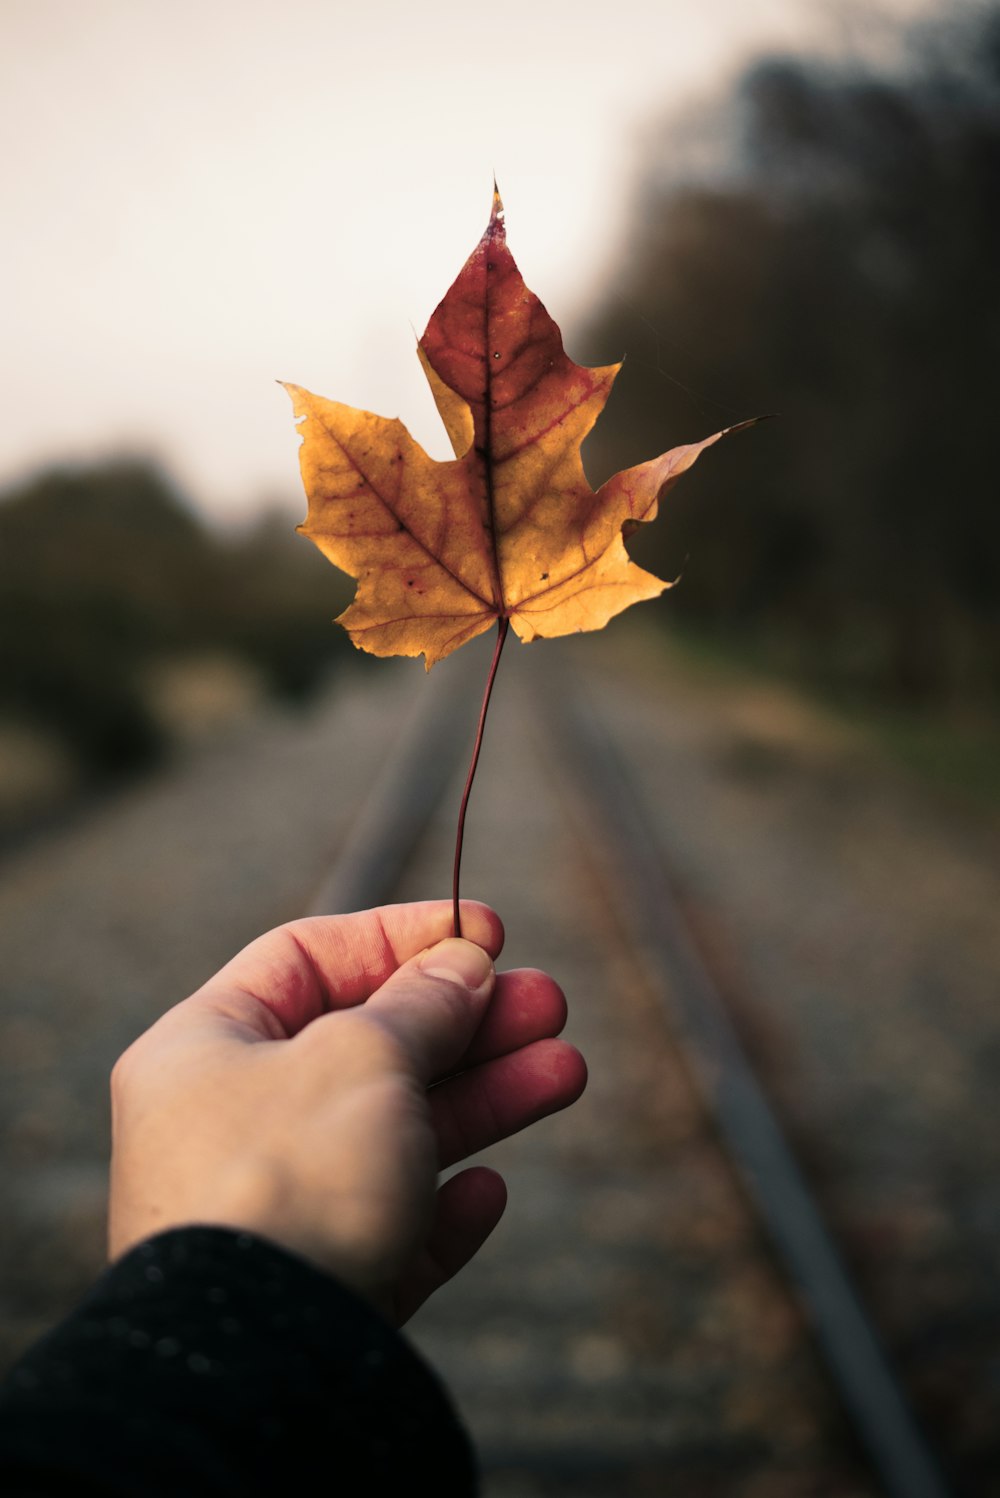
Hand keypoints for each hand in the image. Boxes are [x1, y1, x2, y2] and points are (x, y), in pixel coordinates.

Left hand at [108, 901, 585, 1322]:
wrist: (259, 1357)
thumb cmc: (290, 1175)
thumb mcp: (364, 1054)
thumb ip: (420, 1003)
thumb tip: (460, 965)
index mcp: (205, 1049)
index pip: (306, 958)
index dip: (400, 936)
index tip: (486, 930)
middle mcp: (228, 1125)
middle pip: (365, 1048)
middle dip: (466, 1024)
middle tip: (549, 1002)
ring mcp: (272, 1211)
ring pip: (392, 1136)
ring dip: (482, 1100)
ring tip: (569, 1071)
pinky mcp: (315, 1287)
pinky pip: (388, 1229)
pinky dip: (440, 1209)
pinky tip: (486, 1194)